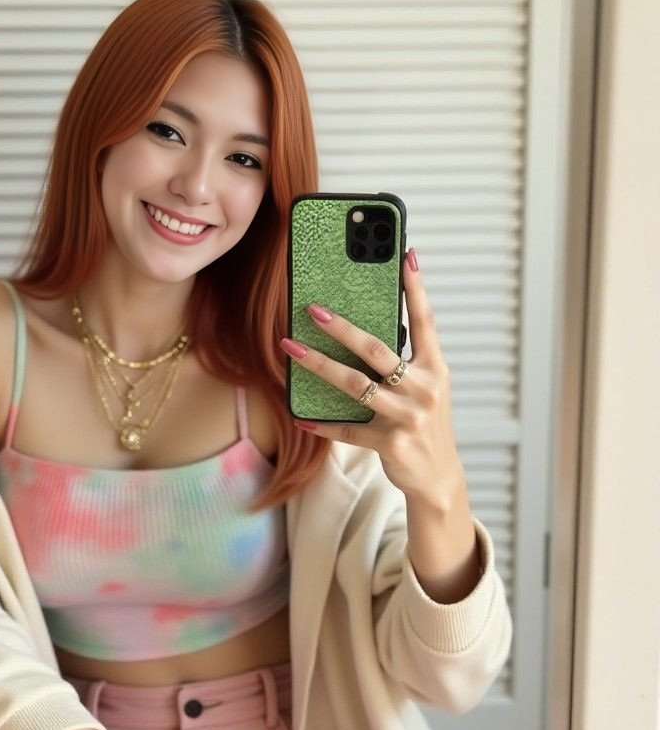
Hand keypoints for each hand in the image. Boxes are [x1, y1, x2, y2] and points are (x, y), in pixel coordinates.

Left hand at [282, 249, 464, 508]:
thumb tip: (361, 327)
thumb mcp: (424, 388)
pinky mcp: (389, 444)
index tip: (404, 254)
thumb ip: (403, 361)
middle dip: (342, 327)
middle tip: (313, 308)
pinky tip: (300, 415)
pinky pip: (347, 429)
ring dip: (318, 365)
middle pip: (376, 349)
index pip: (425, 320)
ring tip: (290, 348)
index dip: (415, 287)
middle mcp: (424, 388)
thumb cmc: (423, 422)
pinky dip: (321, 424)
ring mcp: (407, 417)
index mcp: (436, 368)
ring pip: (354, 385)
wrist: (438, 476)